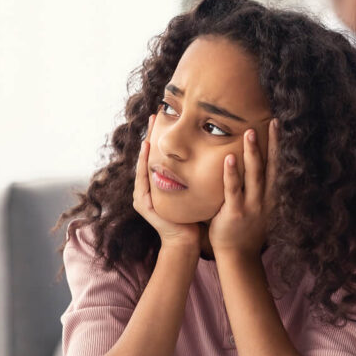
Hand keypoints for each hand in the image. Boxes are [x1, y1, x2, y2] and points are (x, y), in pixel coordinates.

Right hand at [134, 115, 200, 249]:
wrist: (188, 242)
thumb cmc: (194, 216)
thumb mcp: (194, 190)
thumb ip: (194, 175)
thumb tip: (213, 153)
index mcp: (159, 185)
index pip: (160, 156)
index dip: (162, 137)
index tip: (168, 117)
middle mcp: (148, 188)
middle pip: (149, 156)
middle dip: (151, 135)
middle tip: (155, 113)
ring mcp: (142, 196)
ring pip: (143, 166)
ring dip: (145, 147)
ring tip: (149, 129)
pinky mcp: (143, 204)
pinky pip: (142, 180)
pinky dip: (143, 165)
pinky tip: (146, 151)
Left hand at [208, 120, 279, 259]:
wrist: (238, 255)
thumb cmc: (244, 228)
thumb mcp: (257, 206)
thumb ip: (254, 187)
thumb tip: (248, 163)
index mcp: (271, 195)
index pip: (277, 165)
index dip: (278, 145)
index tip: (278, 125)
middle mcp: (266, 198)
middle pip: (270, 165)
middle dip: (272, 143)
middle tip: (272, 121)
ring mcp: (252, 205)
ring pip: (254, 175)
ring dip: (253, 153)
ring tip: (250, 132)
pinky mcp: (236, 212)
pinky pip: (234, 190)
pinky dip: (232, 174)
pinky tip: (230, 158)